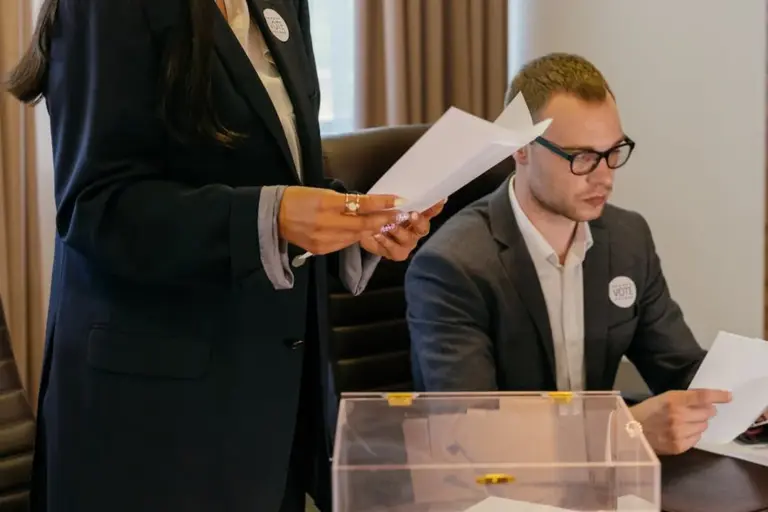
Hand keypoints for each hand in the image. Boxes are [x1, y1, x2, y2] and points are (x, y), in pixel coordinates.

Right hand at [278, 187, 402, 254]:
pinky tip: (360, 231)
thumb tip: (369, 205)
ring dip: (371, 229)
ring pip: (356, 236)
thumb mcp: (322, 193)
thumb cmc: (299, 198)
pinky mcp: (322, 250)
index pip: (361, 204)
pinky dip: (354, 237)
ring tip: (384, 222)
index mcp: (326, 204)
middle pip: (362, 224)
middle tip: (399, 214)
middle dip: (383, 220)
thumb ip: (345, 201)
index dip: (382, 203)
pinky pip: (345, 243)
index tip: (399, 200)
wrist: (275, 216)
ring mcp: (324, 240)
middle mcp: (326, 224)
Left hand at [360, 200, 445, 260]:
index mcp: (415, 216)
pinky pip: (394, 249)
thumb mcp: (381, 203)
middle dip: (419, 221)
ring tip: (388, 225)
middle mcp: (415, 231)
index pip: (429, 210)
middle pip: (423, 228)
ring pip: (409, 239)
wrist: (359, 230)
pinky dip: (386, 241)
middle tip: (412, 215)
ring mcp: (407, 244)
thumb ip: (390, 200)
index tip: (441, 199)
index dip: (436, 206)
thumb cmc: (376, 214)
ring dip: (399, 231)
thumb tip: (401, 198)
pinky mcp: (396, 253)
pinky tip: (377, 234)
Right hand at [629, 389, 731, 454]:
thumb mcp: (664, 398)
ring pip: (704, 426)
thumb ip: (685, 399)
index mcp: (673, 400)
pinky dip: (692, 434)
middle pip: (707, 413)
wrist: (630, 430)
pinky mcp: (679, 446)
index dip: (718, 395)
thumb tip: (710, 402)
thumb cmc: (648, 411)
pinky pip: (697, 438)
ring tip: (684, 422)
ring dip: (698, 423)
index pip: (702, 396)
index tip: (728, 396)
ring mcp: (679, 433)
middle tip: (693, 411)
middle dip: (704, 411)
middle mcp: (678, 416)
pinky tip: (680, 432)